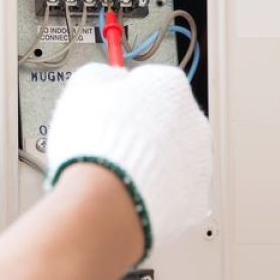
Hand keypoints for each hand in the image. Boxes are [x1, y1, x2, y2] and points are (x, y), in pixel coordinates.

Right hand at [46, 63, 210, 258]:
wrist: (106, 204)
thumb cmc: (95, 148)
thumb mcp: (81, 90)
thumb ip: (99, 74)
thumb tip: (107, 76)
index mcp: (169, 88)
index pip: (151, 80)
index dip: (126, 94)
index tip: (112, 104)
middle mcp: (193, 122)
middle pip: (167, 119)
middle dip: (143, 129)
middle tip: (111, 142)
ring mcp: (199, 164)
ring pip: (173, 156)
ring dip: (152, 161)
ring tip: (118, 172)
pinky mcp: (195, 199)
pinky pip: (175, 190)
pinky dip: (157, 192)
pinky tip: (131, 193)